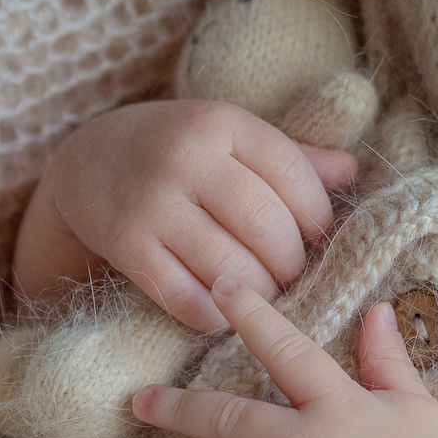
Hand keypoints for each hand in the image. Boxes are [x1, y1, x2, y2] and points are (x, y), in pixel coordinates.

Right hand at [11, 100, 357, 332]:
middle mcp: (187, 156)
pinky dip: (213, 315)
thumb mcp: (229, 136)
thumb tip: (351, 170)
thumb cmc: (177, 151)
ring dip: (259, 294)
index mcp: (222, 122)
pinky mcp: (125, 244)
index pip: (292, 174)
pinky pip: (184, 296)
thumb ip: (290, 155)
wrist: (86, 160)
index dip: (316, 216)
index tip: (317, 238)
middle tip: (289, 274)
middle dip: (290, 262)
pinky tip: (223, 313)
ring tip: (263, 296)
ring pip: (231, 267)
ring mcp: (153, 201)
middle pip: (267, 226)